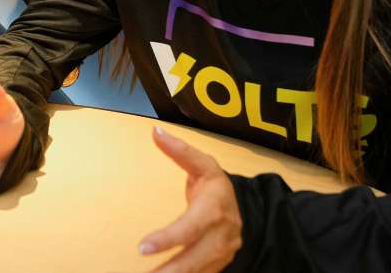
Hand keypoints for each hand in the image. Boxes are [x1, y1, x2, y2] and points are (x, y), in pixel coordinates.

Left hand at [139, 126, 242, 272]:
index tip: (143, 247)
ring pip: (197, 271)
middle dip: (172, 269)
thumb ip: (180, 151)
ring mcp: (221, 254)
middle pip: (195, 258)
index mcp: (214, 209)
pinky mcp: (218, 266)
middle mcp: (220, 235)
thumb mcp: (204, 165)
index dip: (167, 239)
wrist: (248, 209)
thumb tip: (155, 132)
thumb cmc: (218, 187)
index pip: (189, 227)